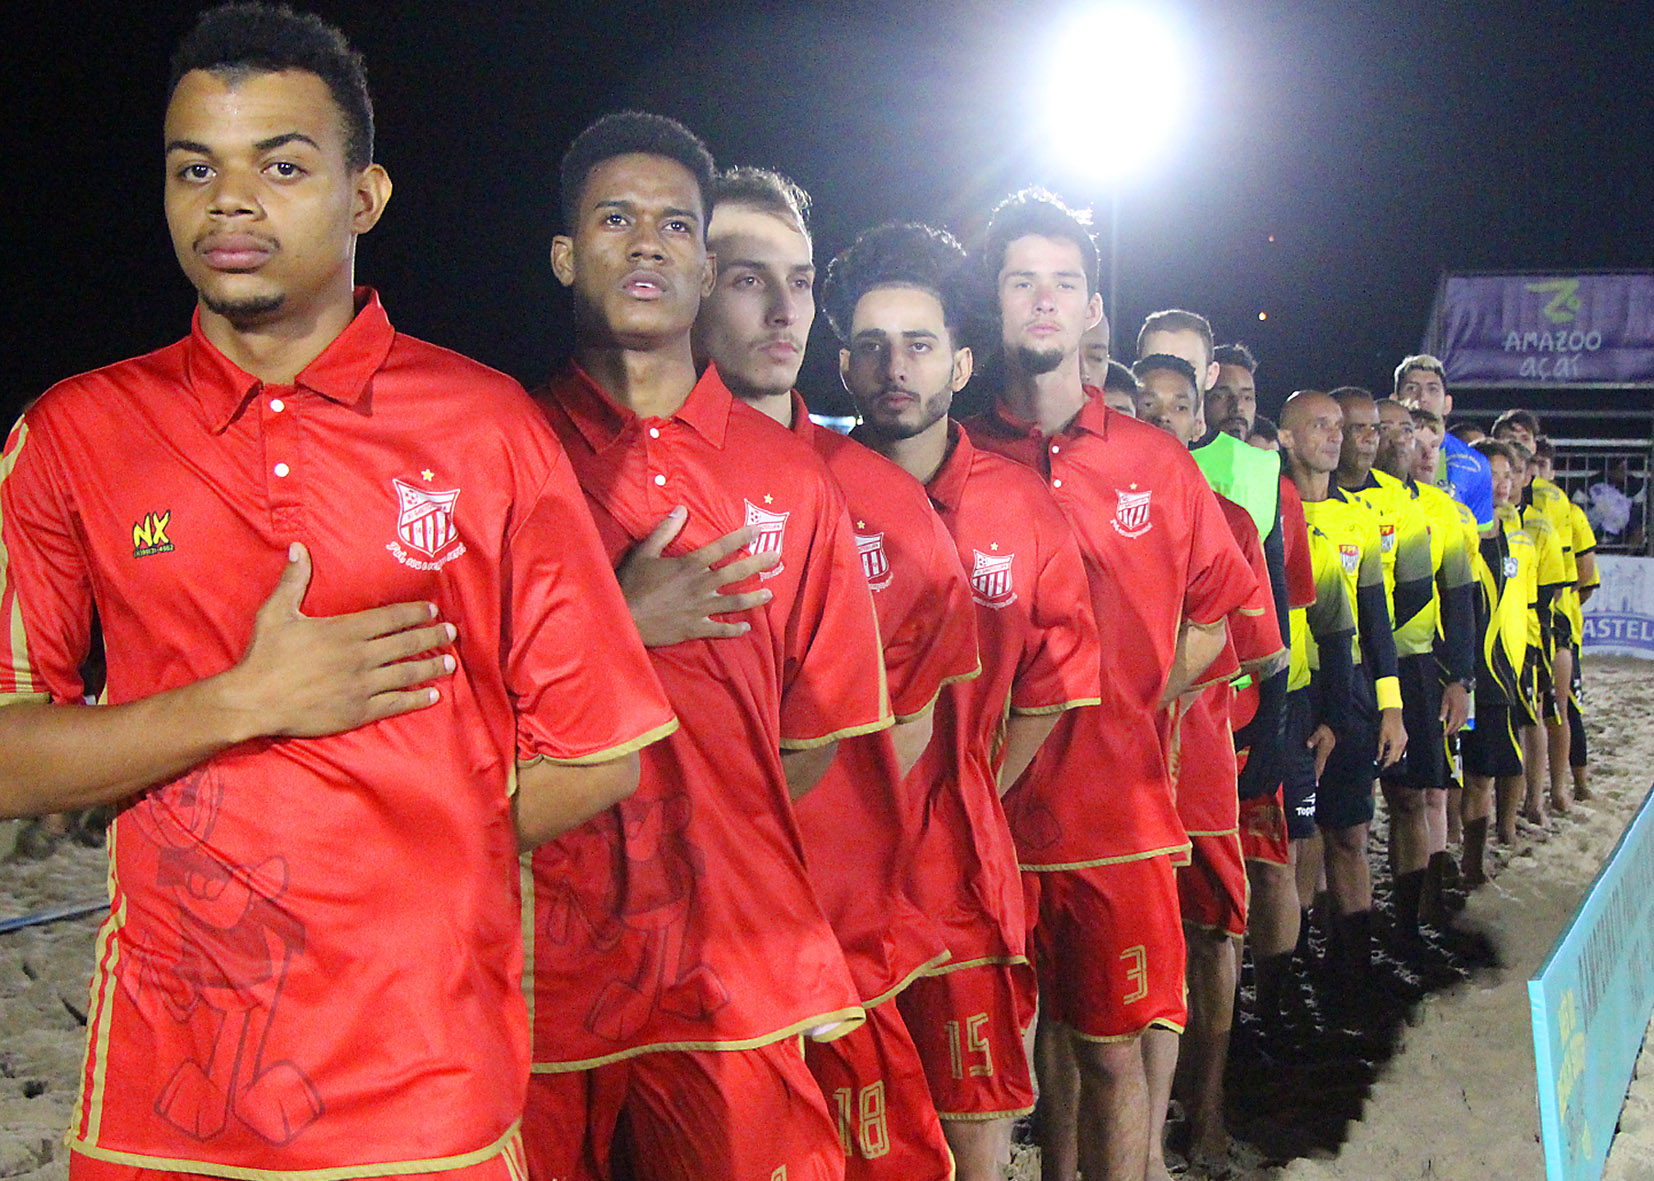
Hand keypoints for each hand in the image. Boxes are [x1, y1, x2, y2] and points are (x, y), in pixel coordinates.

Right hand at [219, 543, 454, 738]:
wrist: (254, 701)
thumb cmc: (264, 656)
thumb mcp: (276, 612)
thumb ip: (293, 581)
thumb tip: (297, 548)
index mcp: (346, 630)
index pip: (391, 618)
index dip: (415, 613)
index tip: (432, 610)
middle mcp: (360, 656)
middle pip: (406, 643)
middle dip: (432, 636)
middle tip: (452, 633)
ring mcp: (362, 685)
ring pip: (407, 673)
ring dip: (431, 666)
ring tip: (449, 663)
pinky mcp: (358, 711)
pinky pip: (395, 703)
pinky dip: (417, 698)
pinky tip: (432, 695)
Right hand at [618, 508, 776, 646]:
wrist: (626, 618)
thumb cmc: (632, 583)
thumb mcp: (644, 552)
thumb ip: (665, 531)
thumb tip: (681, 510)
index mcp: (690, 565)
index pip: (722, 547)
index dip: (741, 537)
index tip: (758, 530)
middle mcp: (701, 585)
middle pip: (736, 573)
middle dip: (759, 564)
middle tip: (777, 558)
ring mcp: (701, 608)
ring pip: (735, 603)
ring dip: (754, 598)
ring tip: (769, 594)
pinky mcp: (696, 628)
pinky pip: (720, 630)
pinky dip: (734, 629)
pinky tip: (745, 628)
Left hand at [1307, 723, 1336, 780]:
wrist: (1333, 727)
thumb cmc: (1326, 729)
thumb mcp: (1320, 732)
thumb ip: (1314, 738)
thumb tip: (1308, 745)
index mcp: (1323, 753)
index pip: (1319, 766)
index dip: (1316, 775)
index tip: (1315, 784)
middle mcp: (1324, 755)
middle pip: (1320, 769)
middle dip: (1316, 777)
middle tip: (1313, 786)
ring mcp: (1324, 755)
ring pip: (1320, 766)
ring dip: (1316, 773)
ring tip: (1313, 782)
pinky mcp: (1323, 752)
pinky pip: (1319, 762)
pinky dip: (1316, 767)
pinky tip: (1313, 770)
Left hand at [1376, 707, 1407, 767]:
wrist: (1393, 715)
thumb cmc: (1386, 725)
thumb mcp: (1381, 738)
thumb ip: (1380, 749)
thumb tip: (1378, 758)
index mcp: (1396, 745)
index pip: (1391, 759)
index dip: (1386, 764)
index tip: (1382, 768)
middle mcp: (1402, 744)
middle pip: (1397, 757)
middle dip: (1390, 761)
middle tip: (1383, 762)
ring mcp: (1405, 741)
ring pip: (1400, 753)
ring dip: (1393, 755)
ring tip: (1385, 755)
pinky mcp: (1405, 738)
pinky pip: (1402, 747)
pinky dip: (1396, 750)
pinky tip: (1390, 748)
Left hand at [1440, 682, 1470, 735]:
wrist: (1462, 684)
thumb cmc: (1452, 690)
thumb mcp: (1445, 699)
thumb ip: (1443, 710)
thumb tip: (1441, 719)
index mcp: (1456, 710)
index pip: (1452, 723)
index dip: (1448, 730)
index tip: (1444, 734)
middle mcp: (1462, 712)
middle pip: (1458, 725)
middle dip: (1452, 731)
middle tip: (1447, 734)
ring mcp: (1466, 711)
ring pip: (1462, 723)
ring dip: (1457, 728)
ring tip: (1451, 731)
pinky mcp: (1468, 709)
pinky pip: (1465, 719)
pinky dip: (1461, 724)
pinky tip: (1458, 725)